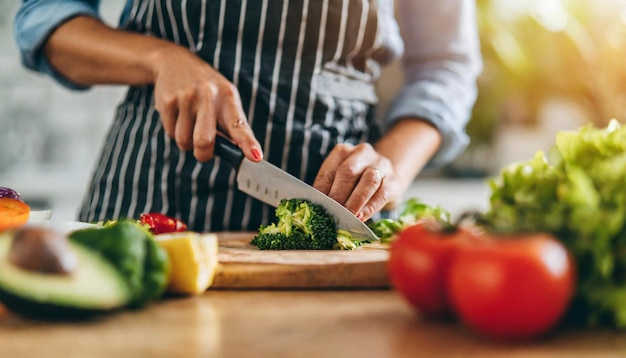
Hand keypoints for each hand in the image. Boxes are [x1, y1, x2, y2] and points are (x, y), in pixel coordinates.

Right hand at [152, 46, 262, 161]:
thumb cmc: (207, 90)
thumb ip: (231, 125)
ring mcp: (186, 98)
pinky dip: (174, 132)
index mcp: (228, 97)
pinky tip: (178, 116)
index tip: (255, 156)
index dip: (248, 143)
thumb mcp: (225, 99)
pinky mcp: (167, 101)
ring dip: (187, 142)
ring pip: (184, 141)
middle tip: (204, 150)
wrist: (175, 62)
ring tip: (190, 124)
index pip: (239, 125)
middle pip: (204, 140)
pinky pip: (170, 133)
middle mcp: (208, 95)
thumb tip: (236, 154)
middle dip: (203, 153)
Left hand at [313, 143, 399, 220]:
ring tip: (347, 217)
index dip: (322, 189)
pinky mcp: (394, 181)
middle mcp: (362, 153)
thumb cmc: (357, 181)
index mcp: (342, 151)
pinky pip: (382, 194)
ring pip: (368, 181)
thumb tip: (318, 209)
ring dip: (355, 202)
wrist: (387, 176)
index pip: (329, 170)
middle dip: (338, 195)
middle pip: (348, 172)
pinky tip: (361, 218)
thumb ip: (330, 189)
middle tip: (332, 213)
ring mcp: (381, 165)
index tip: (317, 206)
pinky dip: (370, 207)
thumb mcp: (341, 180)